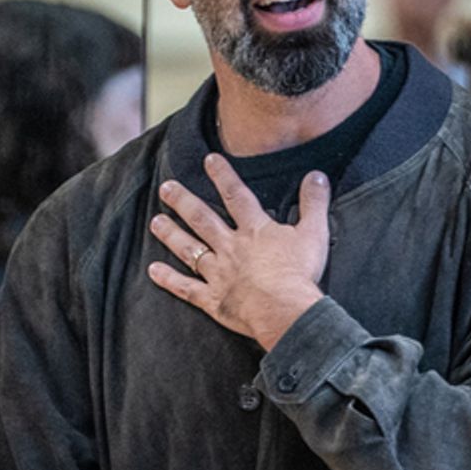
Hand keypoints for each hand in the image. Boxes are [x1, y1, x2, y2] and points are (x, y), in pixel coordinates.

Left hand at [148, 154, 329, 349]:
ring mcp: (219, 273)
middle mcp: (231, 247)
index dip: (222, 175)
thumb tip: (317, 175)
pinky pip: (186, 288)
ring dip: (171, 234)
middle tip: (166, 187)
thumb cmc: (300, 273)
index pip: (236, 196)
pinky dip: (169, 280)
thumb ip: (314, 203)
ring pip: (189, 249)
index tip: (208, 159)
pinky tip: (153, 271)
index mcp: (255, 230)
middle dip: (183, 201)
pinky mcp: (213, 299)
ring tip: (156, 222)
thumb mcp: (314, 233)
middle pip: (202, 219)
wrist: (285, 309)